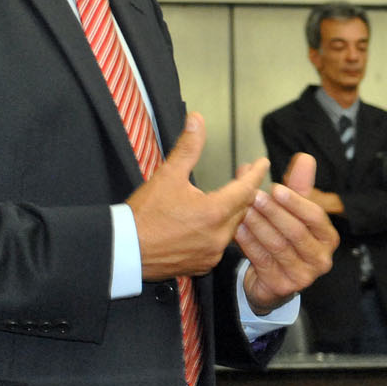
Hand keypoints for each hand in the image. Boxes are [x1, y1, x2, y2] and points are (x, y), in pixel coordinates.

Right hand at [128, 113, 267, 280]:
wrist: (124, 250)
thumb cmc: (144, 215)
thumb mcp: (167, 175)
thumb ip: (188, 147)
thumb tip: (197, 120)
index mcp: (214, 213)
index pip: (246, 189)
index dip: (255, 174)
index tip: (263, 164)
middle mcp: (218, 236)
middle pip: (242, 209)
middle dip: (244, 189)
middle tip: (242, 173)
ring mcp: (211, 253)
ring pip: (232, 228)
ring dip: (234, 210)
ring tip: (228, 195)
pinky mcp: (201, 265)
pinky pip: (219, 245)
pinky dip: (220, 230)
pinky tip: (212, 220)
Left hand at [237, 151, 338, 314]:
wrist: (274, 280)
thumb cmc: (286, 239)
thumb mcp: (295, 211)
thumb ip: (300, 186)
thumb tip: (305, 158)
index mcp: (328, 238)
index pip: (315, 216)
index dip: (294, 201)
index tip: (274, 187)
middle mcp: (321, 259)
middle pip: (296, 232)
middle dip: (273, 212)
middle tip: (254, 196)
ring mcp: (304, 276)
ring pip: (278, 246)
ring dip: (259, 226)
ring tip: (243, 209)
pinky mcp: (283, 286)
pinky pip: (263, 260)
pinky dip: (249, 243)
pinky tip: (237, 229)